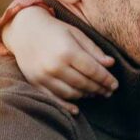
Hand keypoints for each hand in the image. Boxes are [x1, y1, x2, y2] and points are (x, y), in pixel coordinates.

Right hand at [3, 6, 118, 115]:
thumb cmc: (55, 30)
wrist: (24, 30)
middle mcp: (54, 66)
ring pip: (71, 93)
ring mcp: (44, 76)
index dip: (106, 79)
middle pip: (84, 83)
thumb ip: (93, 50)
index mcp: (67, 51)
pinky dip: (66, 106)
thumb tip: (111, 64)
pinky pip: (54, 99)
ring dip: (86, 95)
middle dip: (99, 89)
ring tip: (94, 93)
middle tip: (108, 92)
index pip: (93, 70)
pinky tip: (77, 109)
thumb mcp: (76, 34)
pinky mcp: (35, 83)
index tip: (115, 85)